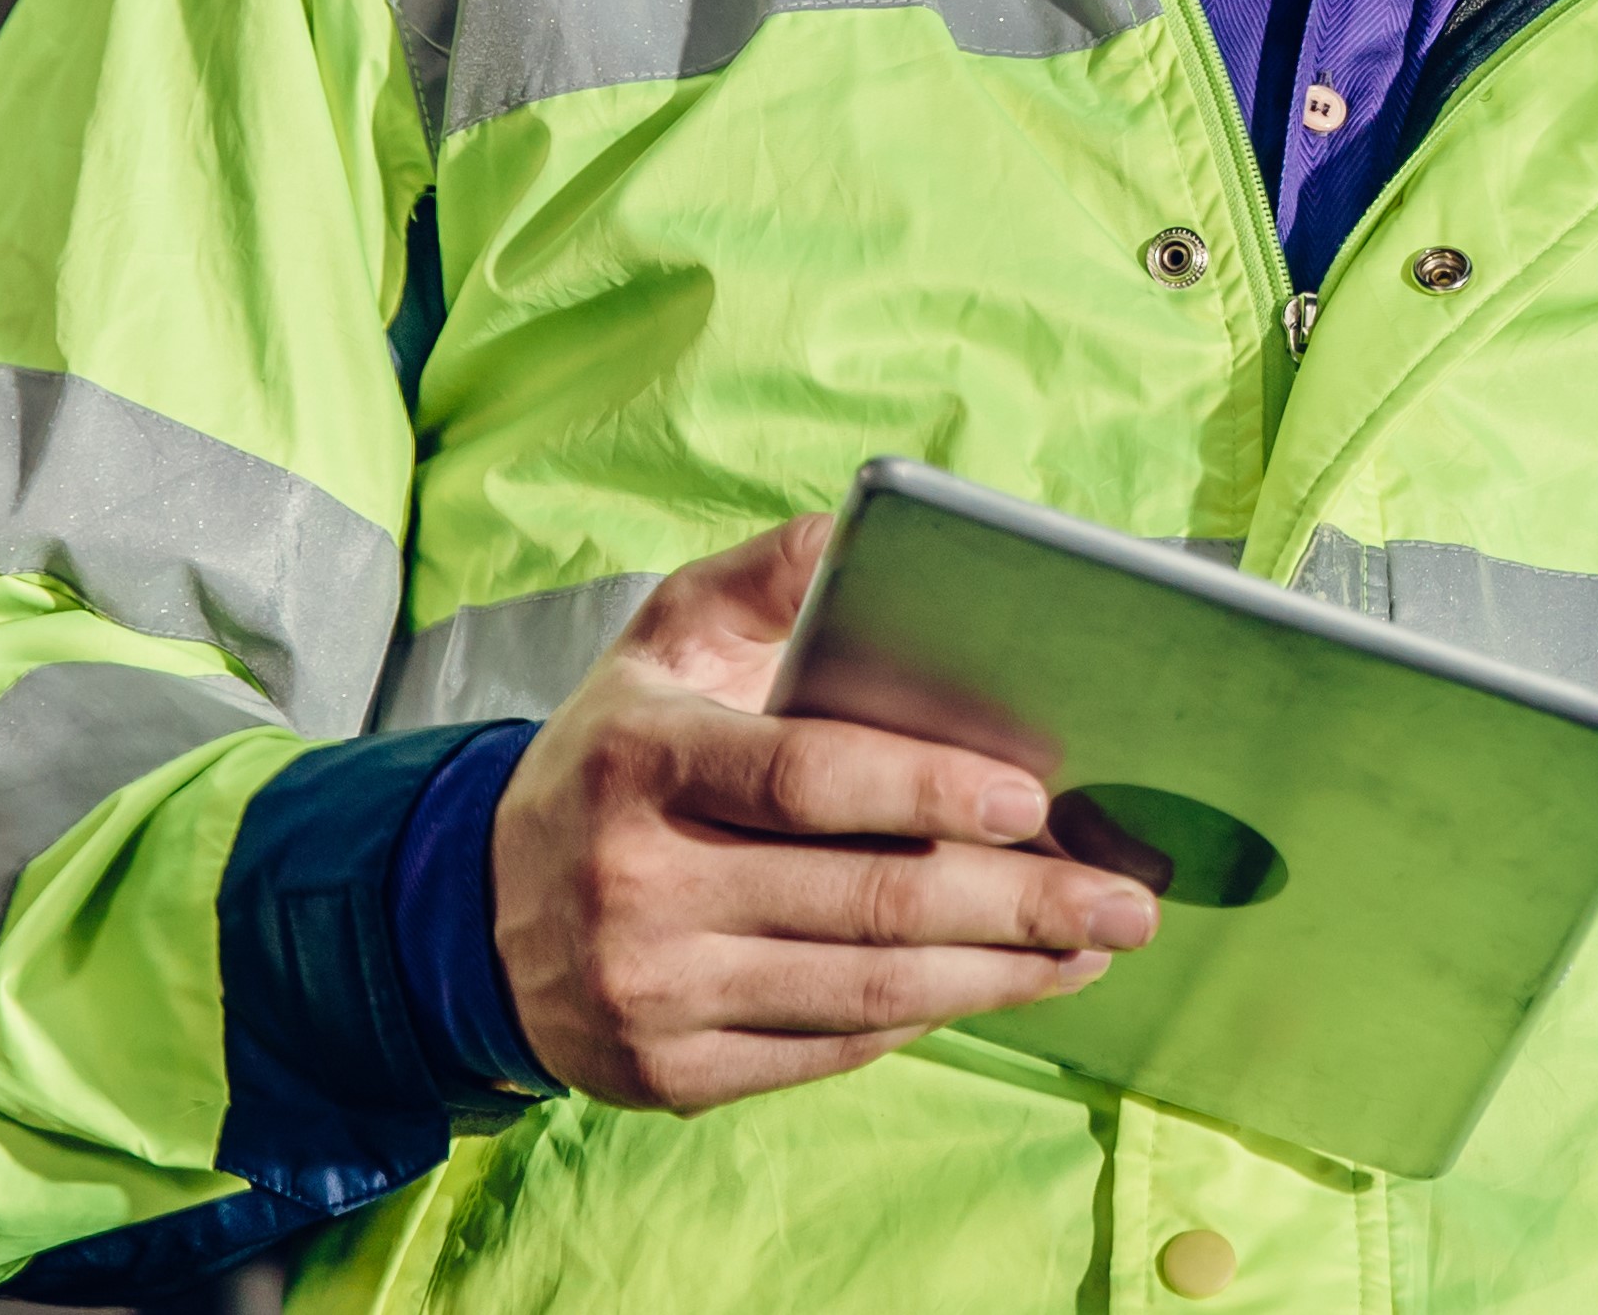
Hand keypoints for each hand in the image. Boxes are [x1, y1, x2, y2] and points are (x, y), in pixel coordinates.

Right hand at [489, 517, 1159, 1111]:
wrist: (469, 912)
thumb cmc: (614, 756)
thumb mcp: (662, 642)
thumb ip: (763, 577)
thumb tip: (863, 524)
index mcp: (645, 762)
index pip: (808, 780)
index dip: (929, 792)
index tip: (1036, 799)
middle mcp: (639, 885)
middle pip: (867, 901)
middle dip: (1022, 903)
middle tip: (1128, 899)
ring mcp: (650, 992)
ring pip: (865, 989)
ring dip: (1001, 975)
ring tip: (1095, 946)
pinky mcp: (666, 1073)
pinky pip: (827, 1049)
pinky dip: (927, 1019)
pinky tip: (1003, 986)